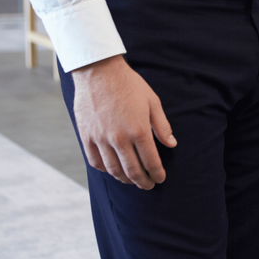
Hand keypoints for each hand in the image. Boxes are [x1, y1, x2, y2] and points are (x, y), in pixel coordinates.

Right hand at [71, 55, 175, 189]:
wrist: (98, 72)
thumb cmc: (129, 85)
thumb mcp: (152, 101)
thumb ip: (162, 125)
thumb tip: (172, 144)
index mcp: (139, 130)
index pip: (151, 161)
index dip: (157, 173)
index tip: (160, 179)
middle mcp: (119, 138)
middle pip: (132, 170)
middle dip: (143, 181)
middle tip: (148, 185)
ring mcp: (100, 138)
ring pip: (113, 169)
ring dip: (125, 179)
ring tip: (132, 180)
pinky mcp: (86, 136)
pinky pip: (95, 161)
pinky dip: (105, 170)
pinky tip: (113, 170)